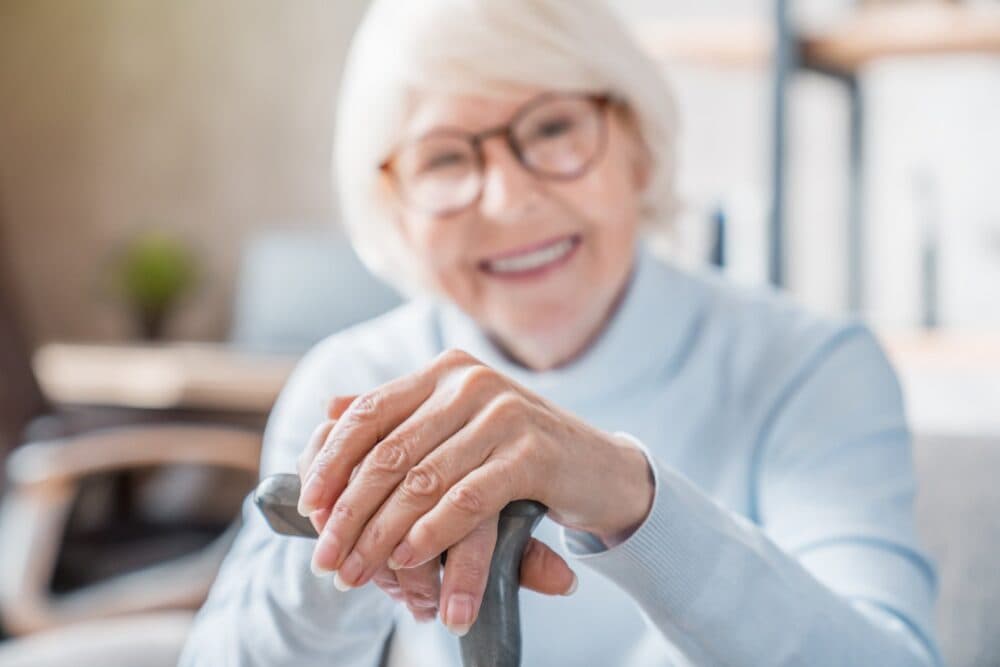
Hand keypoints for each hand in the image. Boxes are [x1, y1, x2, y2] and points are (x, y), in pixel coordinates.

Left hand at [298, 395, 577, 626]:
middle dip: (349, 513)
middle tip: (326, 559)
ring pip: (422, 482)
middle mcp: (471, 382)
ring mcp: (504, 414)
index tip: (308, 506)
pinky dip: (431, 534)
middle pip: (389, 453)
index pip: (370, 411)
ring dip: (382, 536)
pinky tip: (408, 561)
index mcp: (445, 370)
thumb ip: (401, 415)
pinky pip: (467, 500)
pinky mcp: (533, 453)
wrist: (601, 468)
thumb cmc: (518, 450)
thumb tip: (329, 411)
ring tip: (357, 572)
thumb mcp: (458, 423)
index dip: (332, 460)